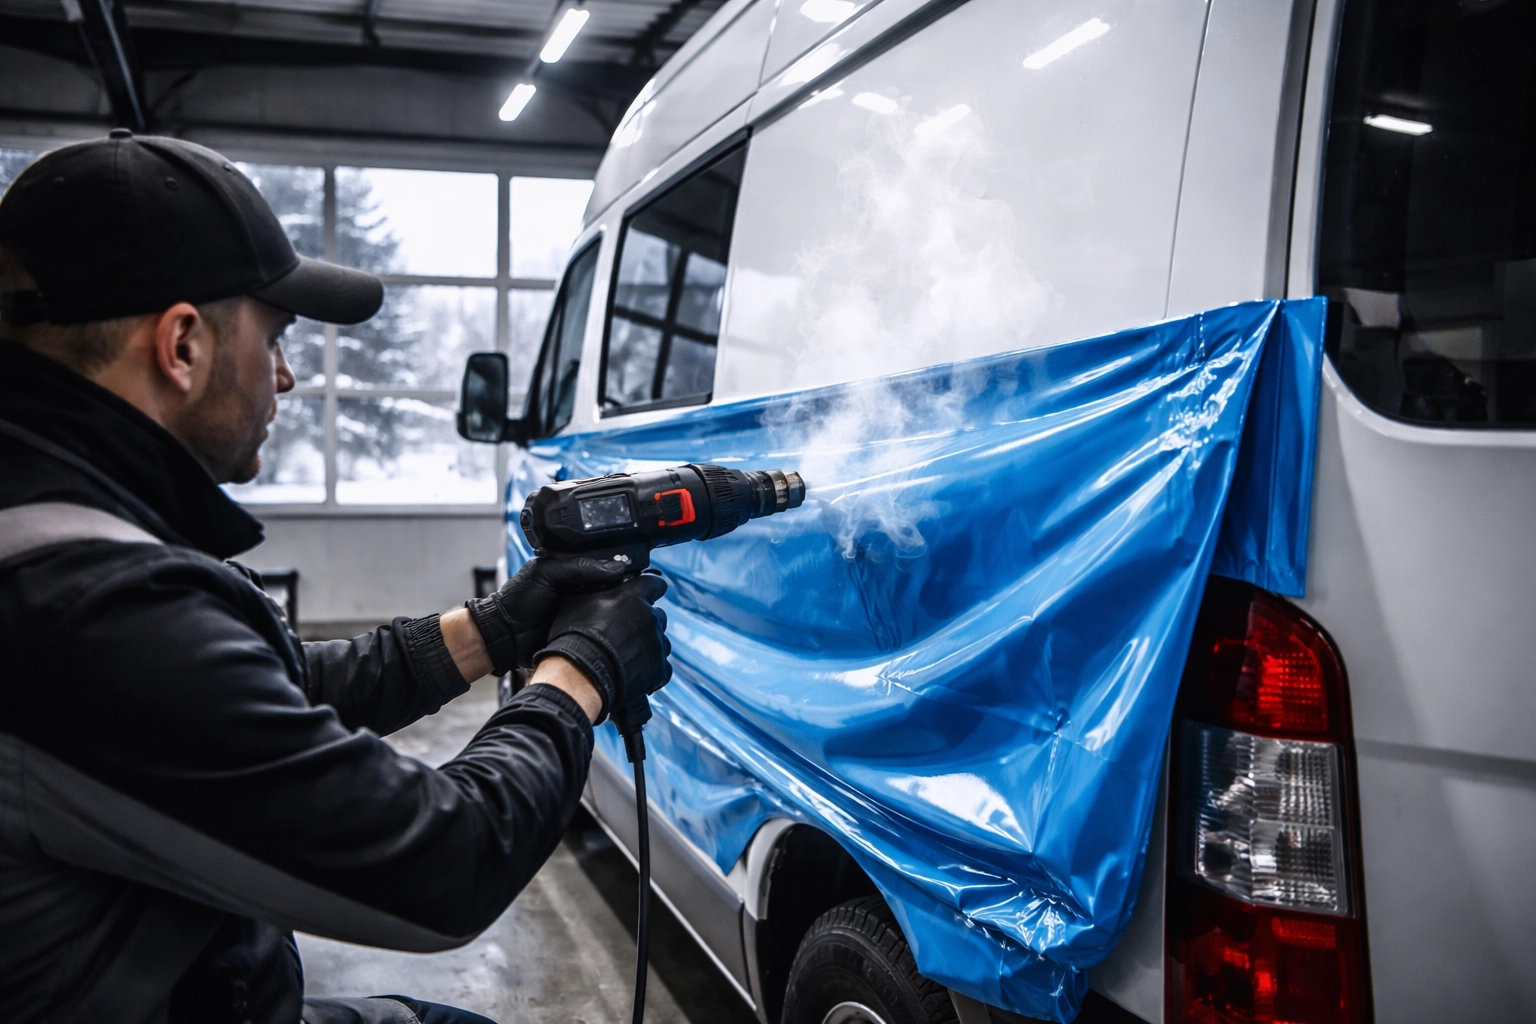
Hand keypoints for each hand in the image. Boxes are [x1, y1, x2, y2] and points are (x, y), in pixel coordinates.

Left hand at [465, 555, 633, 675]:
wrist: (505, 635)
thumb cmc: (517, 599)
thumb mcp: (546, 573)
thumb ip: (578, 567)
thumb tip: (616, 566)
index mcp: (571, 571)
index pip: (601, 564)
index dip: (618, 565)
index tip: (635, 569)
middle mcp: (579, 590)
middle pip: (610, 586)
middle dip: (623, 588)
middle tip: (641, 589)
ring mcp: (581, 611)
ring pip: (609, 607)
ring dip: (619, 608)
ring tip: (637, 606)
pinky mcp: (582, 631)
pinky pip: (601, 627)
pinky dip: (610, 626)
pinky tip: (621, 623)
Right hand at [534, 572, 671, 724]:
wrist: (579, 673)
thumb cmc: (574, 636)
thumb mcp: (577, 600)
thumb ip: (597, 586)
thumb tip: (601, 581)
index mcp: (634, 596)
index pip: (655, 584)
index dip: (649, 589)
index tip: (643, 596)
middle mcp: (651, 617)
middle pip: (657, 615)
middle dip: (645, 622)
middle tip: (624, 633)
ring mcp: (657, 644)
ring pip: (660, 641)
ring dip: (648, 646)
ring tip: (626, 656)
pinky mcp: (659, 669)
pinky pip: (662, 667)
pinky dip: (651, 669)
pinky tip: (633, 673)